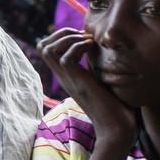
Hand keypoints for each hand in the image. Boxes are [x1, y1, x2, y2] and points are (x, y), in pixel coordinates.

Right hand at [38, 28, 135, 144]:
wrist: (117, 126)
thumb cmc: (116, 106)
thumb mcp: (102, 79)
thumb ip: (96, 64)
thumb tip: (101, 47)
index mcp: (66, 74)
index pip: (46, 48)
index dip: (60, 35)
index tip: (81, 37)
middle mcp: (63, 76)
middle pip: (42, 45)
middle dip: (61, 32)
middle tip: (82, 36)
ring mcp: (68, 79)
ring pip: (48, 49)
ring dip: (68, 38)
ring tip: (87, 42)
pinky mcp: (78, 82)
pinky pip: (66, 57)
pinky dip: (79, 46)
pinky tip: (93, 49)